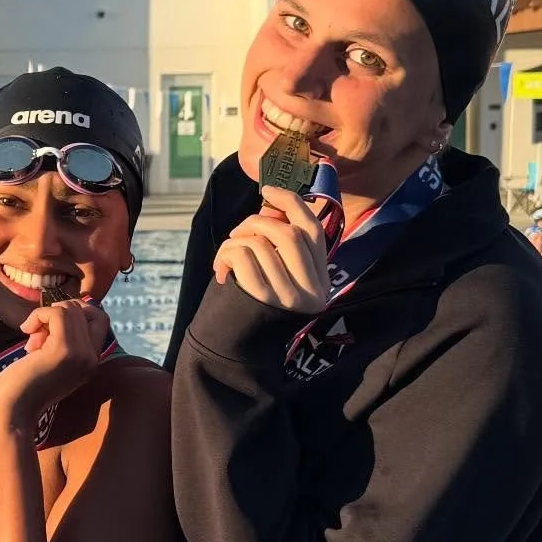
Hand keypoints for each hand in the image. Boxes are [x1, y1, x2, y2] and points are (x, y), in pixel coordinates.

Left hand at [0, 300, 109, 428]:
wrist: (10, 411)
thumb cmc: (20, 387)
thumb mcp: (48, 360)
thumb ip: (59, 339)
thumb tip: (60, 309)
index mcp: (91, 363)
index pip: (100, 319)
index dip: (76, 310)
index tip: (51, 323)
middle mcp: (92, 359)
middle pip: (86, 310)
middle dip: (59, 313)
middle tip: (37, 335)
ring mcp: (81, 355)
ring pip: (71, 309)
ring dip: (45, 315)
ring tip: (31, 337)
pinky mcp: (64, 350)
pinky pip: (57, 314)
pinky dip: (38, 315)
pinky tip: (25, 331)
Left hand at [212, 183, 328, 312]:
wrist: (234, 352)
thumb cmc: (251, 306)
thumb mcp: (275, 276)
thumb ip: (278, 244)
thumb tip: (271, 202)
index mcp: (320, 281)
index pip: (314, 230)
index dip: (291, 203)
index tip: (267, 189)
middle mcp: (312, 291)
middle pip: (288, 234)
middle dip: (256, 223)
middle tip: (237, 234)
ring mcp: (290, 298)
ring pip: (262, 243)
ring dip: (234, 242)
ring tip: (225, 256)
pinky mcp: (263, 302)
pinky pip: (243, 258)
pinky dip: (226, 256)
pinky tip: (220, 270)